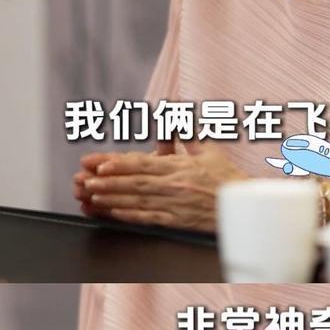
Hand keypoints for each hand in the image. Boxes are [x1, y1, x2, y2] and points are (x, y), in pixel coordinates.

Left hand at [73, 145, 247, 231]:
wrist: (244, 207)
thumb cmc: (227, 177)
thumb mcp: (209, 149)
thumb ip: (188, 131)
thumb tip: (175, 107)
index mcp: (180, 167)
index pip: (144, 163)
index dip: (120, 164)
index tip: (101, 163)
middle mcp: (174, 186)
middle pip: (135, 182)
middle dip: (109, 181)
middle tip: (85, 179)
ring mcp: (174, 205)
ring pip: (137, 201)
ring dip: (113, 197)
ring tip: (91, 194)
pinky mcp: (176, 222)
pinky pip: (149, 219)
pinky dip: (129, 216)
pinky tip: (113, 212)